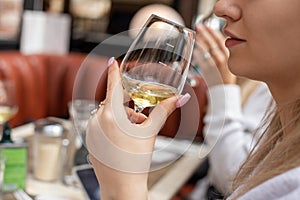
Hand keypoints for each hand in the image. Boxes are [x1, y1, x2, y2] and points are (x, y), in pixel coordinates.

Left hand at [86, 58, 190, 198]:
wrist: (122, 187)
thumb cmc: (134, 162)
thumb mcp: (150, 133)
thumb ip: (163, 112)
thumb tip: (179, 99)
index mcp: (111, 116)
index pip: (113, 86)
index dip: (114, 72)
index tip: (112, 62)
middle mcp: (96, 121)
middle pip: (116, 105)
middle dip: (129, 112)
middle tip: (139, 126)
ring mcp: (90, 131)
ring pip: (108, 116)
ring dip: (121, 122)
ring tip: (131, 139)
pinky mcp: (89, 140)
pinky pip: (101, 126)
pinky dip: (112, 129)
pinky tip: (120, 144)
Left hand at [193, 24, 235, 86]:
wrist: (224, 90)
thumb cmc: (223, 75)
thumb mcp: (226, 60)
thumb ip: (219, 50)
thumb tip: (207, 39)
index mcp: (229, 56)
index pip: (222, 41)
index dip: (214, 32)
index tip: (207, 26)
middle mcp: (224, 60)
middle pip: (214, 44)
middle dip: (206, 34)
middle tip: (199, 26)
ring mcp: (216, 66)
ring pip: (208, 51)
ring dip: (201, 42)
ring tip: (196, 35)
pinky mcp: (209, 72)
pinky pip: (202, 61)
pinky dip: (198, 54)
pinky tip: (194, 49)